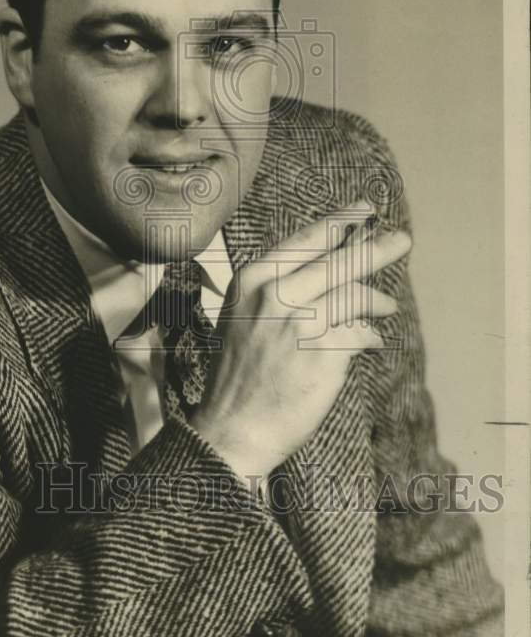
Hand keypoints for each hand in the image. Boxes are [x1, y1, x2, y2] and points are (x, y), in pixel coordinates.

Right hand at [189, 201, 411, 481]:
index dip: (340, 222)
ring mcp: (299, 322)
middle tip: (403, 240)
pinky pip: (358, 333)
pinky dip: (367, 335)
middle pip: (338, 262)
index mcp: (253, 279)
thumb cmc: (241, 372)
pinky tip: (367, 339)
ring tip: (388, 306)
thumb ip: (281, 288)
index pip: (305, 240)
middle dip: (375, 250)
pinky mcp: (322, 352)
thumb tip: (334, 266)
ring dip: (377, 301)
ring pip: (353, 297)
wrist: (232, 428)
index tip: (364, 209)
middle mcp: (274, 294)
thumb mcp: (244, 315)